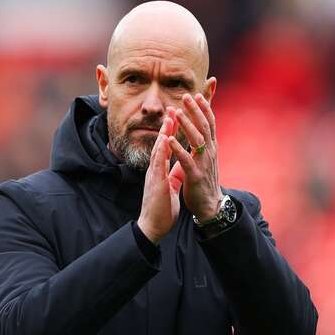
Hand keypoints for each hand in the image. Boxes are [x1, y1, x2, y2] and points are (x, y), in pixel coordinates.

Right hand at [137, 108, 183, 243]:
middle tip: (174, 108)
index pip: (167, 147)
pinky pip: (158, 164)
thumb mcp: (171, 186)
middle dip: (168, 126)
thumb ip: (174, 174)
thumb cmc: (161, 208)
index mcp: (161, 170)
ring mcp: (154, 174)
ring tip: (170, 117)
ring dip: (164, 133)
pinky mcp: (155, 182)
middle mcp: (156, 169)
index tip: (179, 117)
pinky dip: (161, 150)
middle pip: (162, 144)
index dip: (172, 132)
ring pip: (159, 149)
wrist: (153, 226)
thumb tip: (181, 164)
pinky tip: (164, 139)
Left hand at [168, 93, 222, 221]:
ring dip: (187, 125)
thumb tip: (201, 128)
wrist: (209, 205)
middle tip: (187, 96)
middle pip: (204, 127)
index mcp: (212, 148)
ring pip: (196, 140)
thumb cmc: (205, 179)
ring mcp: (203, 163)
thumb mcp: (206, 157)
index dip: (204, 108)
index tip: (197, 94)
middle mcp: (210, 152)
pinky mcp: (195, 176)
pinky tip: (169, 139)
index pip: (210, 123)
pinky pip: (186, 160)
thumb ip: (203, 142)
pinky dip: (178, 149)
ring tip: (178, 112)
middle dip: (195, 110)